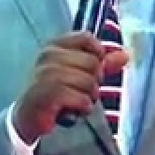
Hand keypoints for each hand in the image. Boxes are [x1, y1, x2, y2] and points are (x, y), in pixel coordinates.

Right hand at [12, 32, 129, 143]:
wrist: (29, 116)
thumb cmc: (55, 93)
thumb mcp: (79, 74)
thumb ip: (102, 63)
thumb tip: (124, 55)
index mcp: (55, 45)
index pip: (86, 38)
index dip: (97, 54)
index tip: (91, 69)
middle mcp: (48, 55)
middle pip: (92, 62)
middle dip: (94, 81)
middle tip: (80, 91)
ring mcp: (46, 74)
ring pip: (88, 81)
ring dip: (88, 97)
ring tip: (75, 102)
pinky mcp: (47, 93)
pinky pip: (81, 98)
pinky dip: (82, 107)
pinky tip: (72, 110)